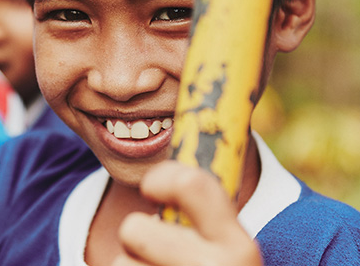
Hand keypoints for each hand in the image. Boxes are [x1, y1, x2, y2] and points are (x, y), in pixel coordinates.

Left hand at [112, 162, 263, 265]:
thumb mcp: (230, 245)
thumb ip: (208, 211)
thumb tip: (192, 110)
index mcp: (239, 246)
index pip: (190, 185)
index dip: (161, 177)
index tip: (152, 185)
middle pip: (135, 229)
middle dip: (135, 233)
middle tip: (151, 246)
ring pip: (121, 262)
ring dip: (131, 264)